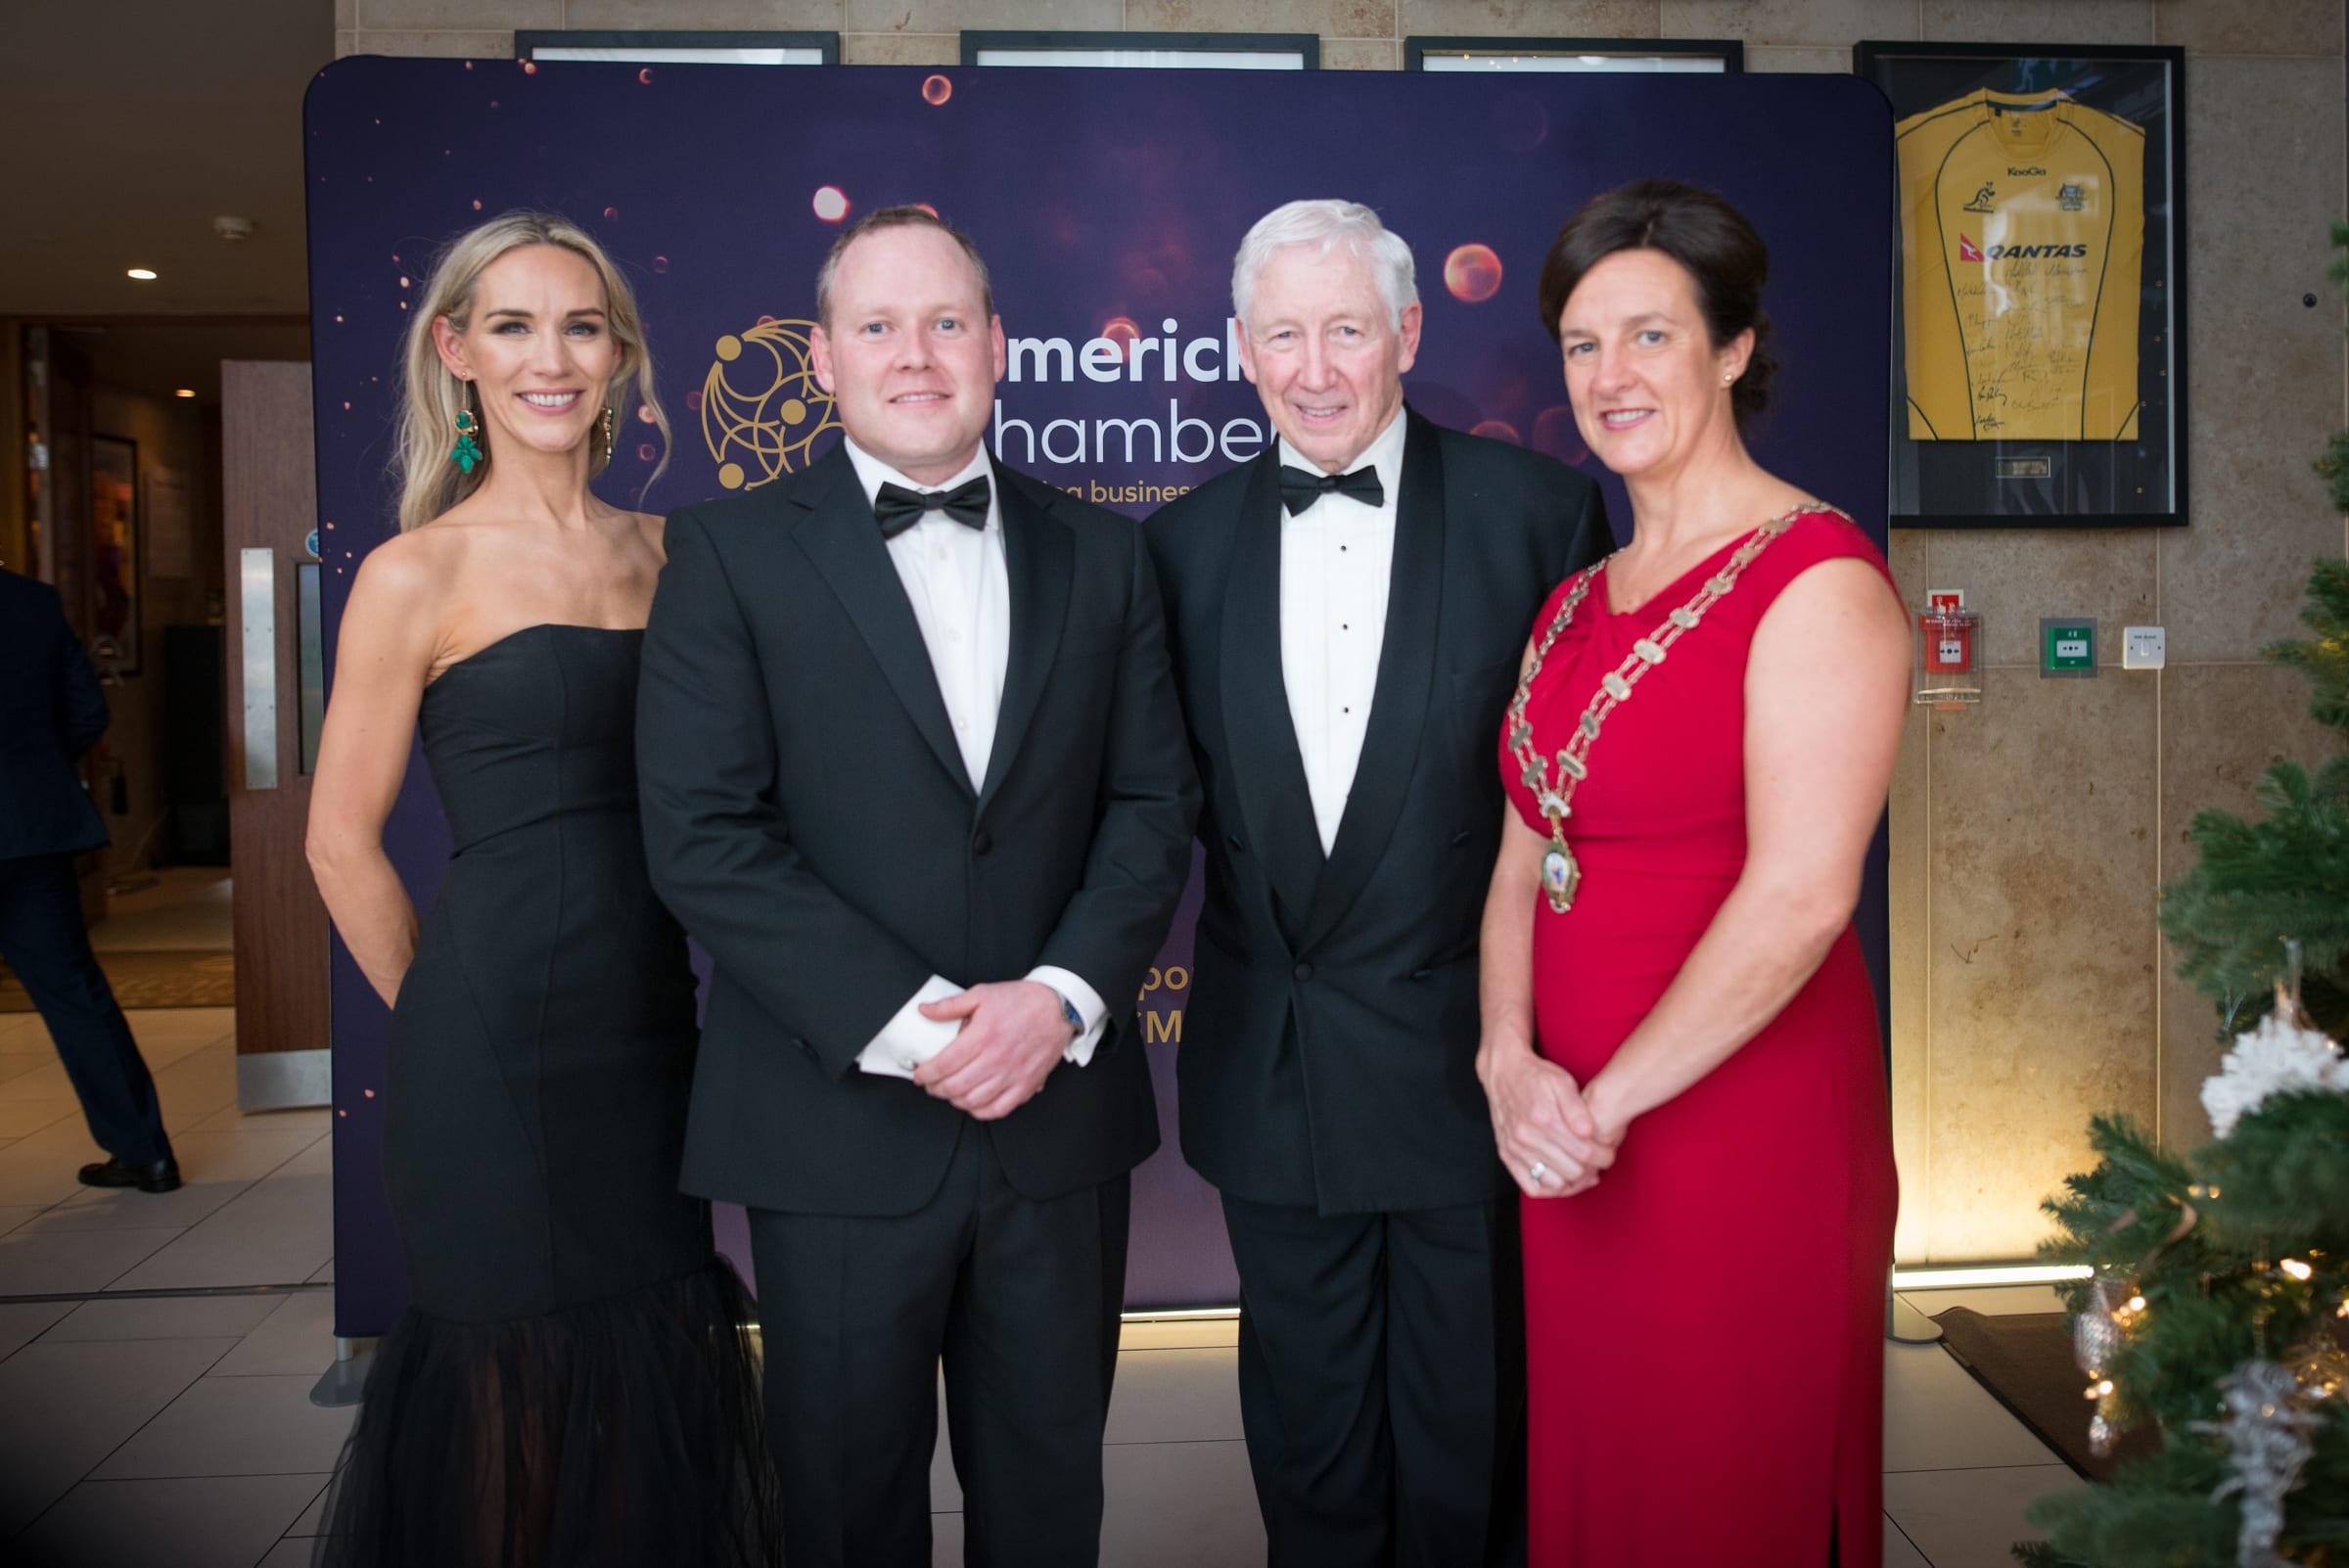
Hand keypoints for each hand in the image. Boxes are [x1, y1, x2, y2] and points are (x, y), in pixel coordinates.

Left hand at [912, 980, 1072, 1120]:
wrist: (1057, 1008)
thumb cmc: (1020, 1001)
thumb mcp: (981, 993)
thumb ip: (950, 1005)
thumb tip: (924, 1011)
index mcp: (983, 1035)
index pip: (944, 1064)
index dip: (925, 1073)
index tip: (919, 1074)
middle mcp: (996, 1059)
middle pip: (955, 1087)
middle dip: (935, 1089)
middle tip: (930, 1084)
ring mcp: (1012, 1075)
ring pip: (973, 1102)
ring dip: (954, 1101)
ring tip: (949, 1092)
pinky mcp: (1026, 1085)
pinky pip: (998, 1109)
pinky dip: (980, 1111)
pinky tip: (973, 1103)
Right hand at [1478, 1039, 1620, 1198]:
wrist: (1503, 1072)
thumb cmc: (1535, 1076)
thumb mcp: (1562, 1082)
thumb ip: (1578, 1108)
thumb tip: (1589, 1132)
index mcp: (1545, 1119)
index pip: (1584, 1153)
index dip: (1603, 1158)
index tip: (1609, 1154)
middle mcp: (1528, 1137)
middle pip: (1572, 1171)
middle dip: (1592, 1170)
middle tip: (1599, 1163)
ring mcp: (1516, 1148)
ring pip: (1553, 1184)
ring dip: (1574, 1182)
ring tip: (1583, 1172)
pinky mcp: (1507, 1154)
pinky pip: (1530, 1186)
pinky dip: (1550, 1189)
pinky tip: (1561, 1180)